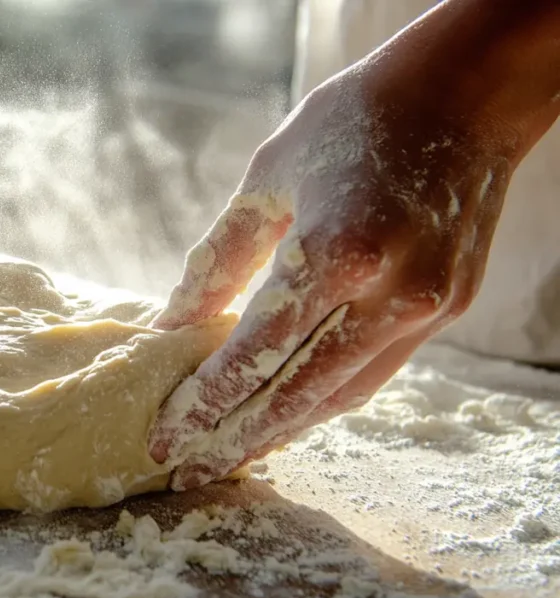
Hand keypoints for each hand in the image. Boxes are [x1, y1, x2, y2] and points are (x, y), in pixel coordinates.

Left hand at [146, 0, 559, 489]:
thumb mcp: (266, 181)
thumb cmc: (350, 122)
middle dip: (235, 439)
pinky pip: (374, 374)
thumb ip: (219, 261)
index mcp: (338, 250)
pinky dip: (324, 401)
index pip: (256, 351)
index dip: (206, 400)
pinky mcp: (449, 309)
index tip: (166, 433)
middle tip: (185, 472)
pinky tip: (286, 418)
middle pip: (298, 393)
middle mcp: (391, 292)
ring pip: (340, 396)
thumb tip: (171, 327)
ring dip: (280, 433)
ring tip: (228, 457)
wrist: (463, 93)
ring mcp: (428, 306)